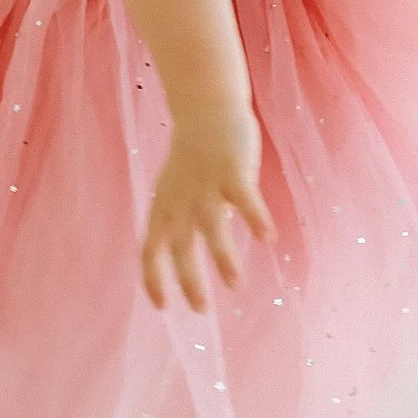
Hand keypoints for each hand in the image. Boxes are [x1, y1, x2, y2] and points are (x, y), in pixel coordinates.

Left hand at [141, 108, 274, 312]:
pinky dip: (255, 218)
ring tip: (235, 284)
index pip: (150, 250)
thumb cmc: (191, 156)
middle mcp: (183, 200)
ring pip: (212, 228)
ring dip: (223, 259)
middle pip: (181, 247)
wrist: (206, 108)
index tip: (163, 307)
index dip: (154, 280)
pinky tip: (268, 237)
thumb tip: (188, 260)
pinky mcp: (233, 170)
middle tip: (201, 309)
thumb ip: (177, 222)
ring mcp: (208, 186)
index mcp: (164, 207)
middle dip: (190, 281)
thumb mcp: (173, 191)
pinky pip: (245, 199)